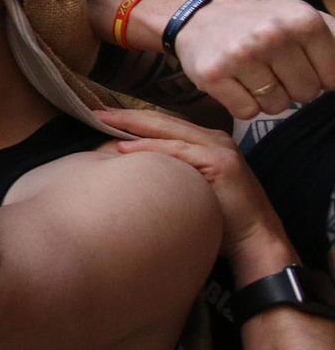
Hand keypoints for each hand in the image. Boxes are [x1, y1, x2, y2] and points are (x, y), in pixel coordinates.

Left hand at [98, 108, 289, 265]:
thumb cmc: (218, 219)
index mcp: (206, 142)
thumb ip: (169, 172)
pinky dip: (149, 148)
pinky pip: (176, 151)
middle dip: (126, 115)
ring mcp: (219, 147)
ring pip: (167, 130)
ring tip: (103, 121)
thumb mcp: (190, 186)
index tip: (102, 115)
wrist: (254, 238)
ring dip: (132, 124)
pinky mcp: (220, 162)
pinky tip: (124, 148)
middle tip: (94, 111)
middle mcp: (213, 139)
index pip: (163, 124)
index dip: (132, 118)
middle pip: (161, 121)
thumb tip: (130, 169)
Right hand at [170, 0, 334, 118]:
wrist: (199, 17)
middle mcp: (272, 35)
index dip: (319, 77)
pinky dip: (243, 104)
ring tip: (253, 75)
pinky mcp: (212, 76)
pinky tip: (235, 83)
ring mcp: (240, 56)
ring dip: (267, 98)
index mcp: (303, 20)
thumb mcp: (301, 18)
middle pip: (306, 94)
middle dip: (293, 87)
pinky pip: (247, 112)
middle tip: (273, 68)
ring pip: (276, 107)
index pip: (333, 77)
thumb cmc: (259, 24)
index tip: (301, 64)